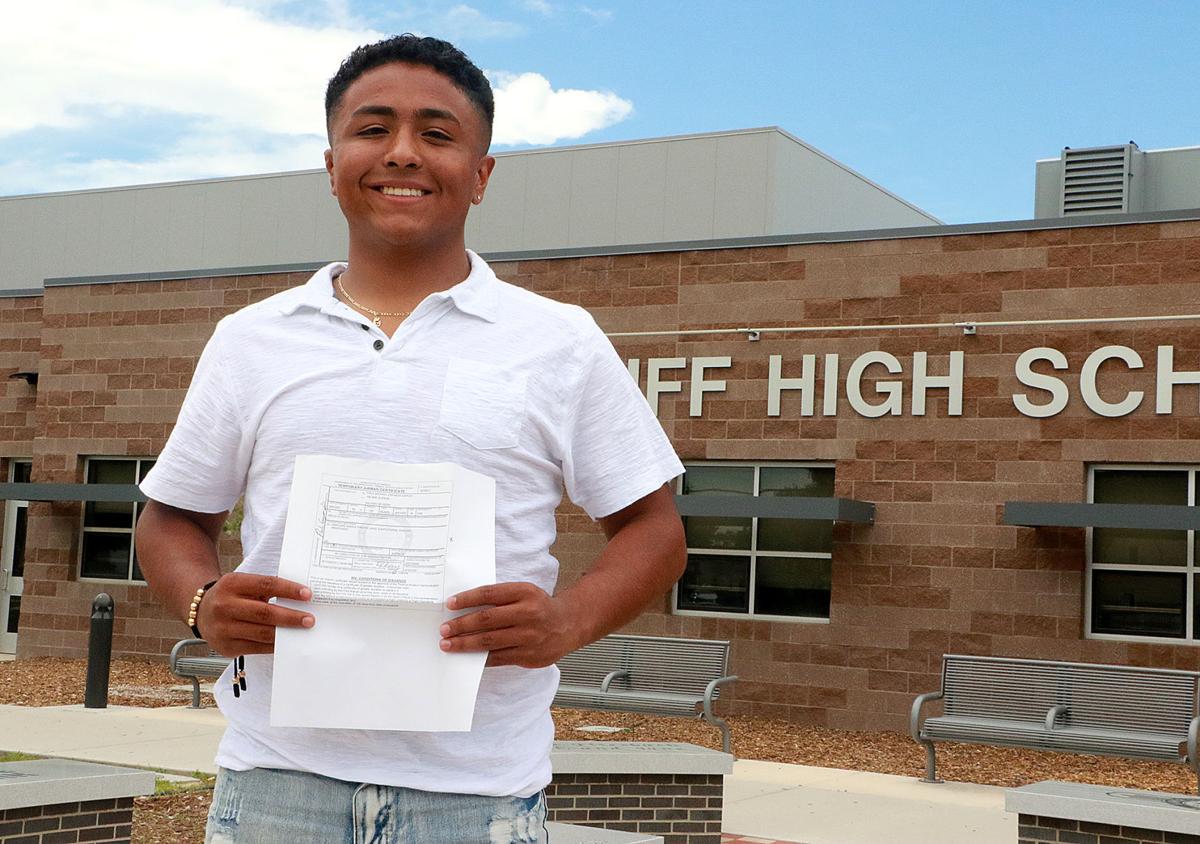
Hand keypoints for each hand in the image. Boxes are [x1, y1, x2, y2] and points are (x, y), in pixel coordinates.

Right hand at [195, 573, 313, 656]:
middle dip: (290, 617)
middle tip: (310, 619)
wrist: (200, 611)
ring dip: (285, 634)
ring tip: (302, 632)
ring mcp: (223, 629)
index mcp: (231, 584)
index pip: (266, 584)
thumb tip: (299, 599)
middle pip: (264, 612)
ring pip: (261, 633)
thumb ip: (265, 589)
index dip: (288, 589)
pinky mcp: (226, 647)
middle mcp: (224, 606)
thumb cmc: (231, 596)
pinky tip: (286, 642)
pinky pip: (256, 648)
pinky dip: (274, 646)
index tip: (308, 594)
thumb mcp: (243, 584)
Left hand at [439, 582, 575, 667]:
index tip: (450, 604)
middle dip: (461, 625)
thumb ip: (500, 598)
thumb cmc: (539, 607)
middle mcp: (528, 613)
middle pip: (487, 619)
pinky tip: (467, 657)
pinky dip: (480, 658)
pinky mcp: (529, 656)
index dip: (467, 599)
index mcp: (525, 593)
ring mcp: (529, 636)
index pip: (490, 594)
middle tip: (444, 629)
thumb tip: (465, 608)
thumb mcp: (524, 593)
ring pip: (490, 641)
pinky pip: (498, 658)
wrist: (569, 624)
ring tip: (448, 644)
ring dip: (465, 644)